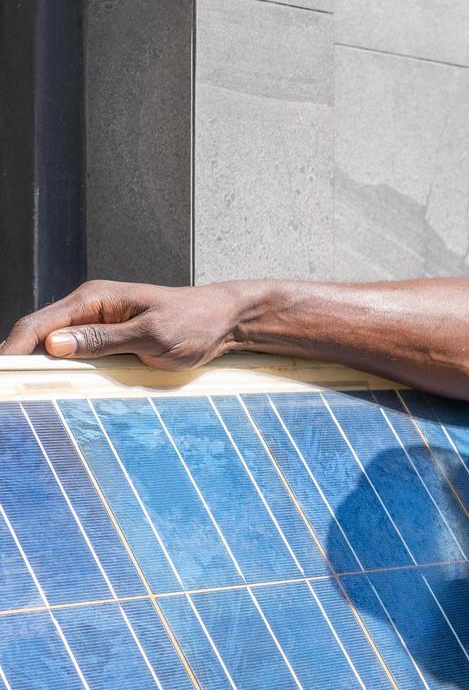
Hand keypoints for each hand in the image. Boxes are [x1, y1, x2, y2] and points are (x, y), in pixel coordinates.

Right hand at [0, 280, 249, 368]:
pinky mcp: (108, 336)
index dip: (13, 350)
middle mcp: (91, 306)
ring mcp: (98, 321)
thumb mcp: (152, 335)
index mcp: (96, 299)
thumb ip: (104, 339)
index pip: (38, 324)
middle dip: (18, 360)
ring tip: (19, 390)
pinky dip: (60, 367)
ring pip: (53, 344)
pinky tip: (51, 383)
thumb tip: (55, 344)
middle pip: (38, 334)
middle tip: (8, 390)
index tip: (3, 374)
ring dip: (37, 365)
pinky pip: (75, 351)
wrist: (225, 320)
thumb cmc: (195, 323)